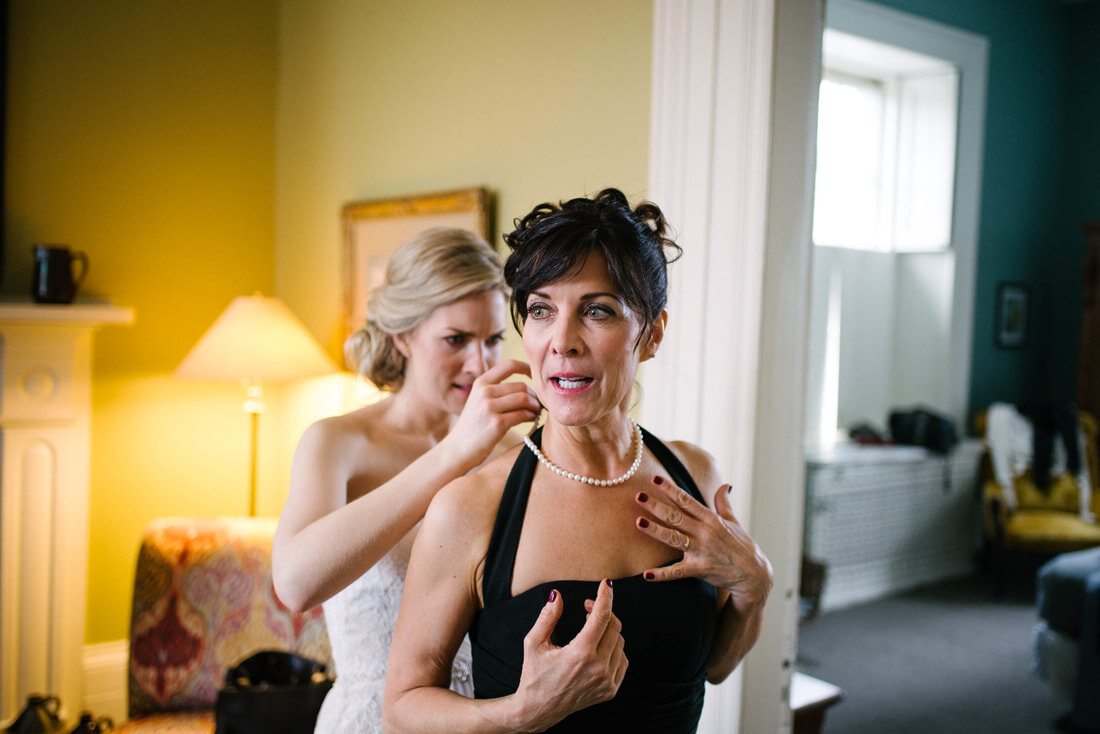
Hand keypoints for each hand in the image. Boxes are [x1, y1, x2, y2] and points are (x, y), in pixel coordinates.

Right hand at [444, 359, 540, 467]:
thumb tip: (528, 384)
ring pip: (525, 399)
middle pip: (521, 385)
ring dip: (535, 406)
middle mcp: (484, 392)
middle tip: (537, 404)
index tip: (536, 377)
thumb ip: (496, 389)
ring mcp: (490, 407)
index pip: (510, 365)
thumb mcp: (479, 400)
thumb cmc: (474, 425)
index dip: (527, 368)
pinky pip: (523, 414)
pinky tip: (531, 419)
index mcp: (481, 382)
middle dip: (534, 395)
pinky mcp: (497, 424)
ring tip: (535, 412)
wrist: (458, 449)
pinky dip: (531, 416)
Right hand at [512, 580, 627, 730]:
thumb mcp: (533, 643)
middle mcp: (597, 668)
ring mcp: (606, 681)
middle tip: (588, 607)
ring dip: (608, 629)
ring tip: (590, 628)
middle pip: (614, 626)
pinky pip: (622, 660)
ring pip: (620, 642)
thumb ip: (547, 617)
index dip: (605, 596)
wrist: (539, 710)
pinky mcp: (610, 690)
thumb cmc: (534, 675)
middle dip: (603, 610)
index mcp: (579, 654)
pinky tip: (598, 646)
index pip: (601, 617)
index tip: (606, 583)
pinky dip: (614, 648)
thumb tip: (556, 595)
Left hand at [635, 477, 772, 614]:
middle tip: (638, 496)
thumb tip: (724, 485)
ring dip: (656, 530)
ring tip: (639, 522)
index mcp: (711, 519)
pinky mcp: (700, 569)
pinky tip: (646, 574)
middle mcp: (705, 532)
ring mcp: (701, 551)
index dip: (670, 489)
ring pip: (674, 538)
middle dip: (656, 505)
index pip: (686, 500)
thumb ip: (724, 504)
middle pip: (676, 516)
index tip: (654, 478)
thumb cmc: (743, 547)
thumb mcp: (735, 522)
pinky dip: (661, 574)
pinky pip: (677, 572)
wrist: (754, 574)